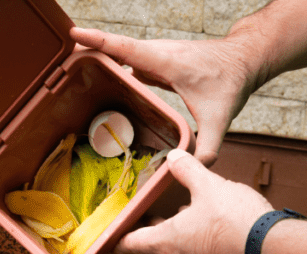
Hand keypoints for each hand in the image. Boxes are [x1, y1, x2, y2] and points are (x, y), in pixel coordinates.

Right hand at [70, 27, 261, 165]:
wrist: (243, 59)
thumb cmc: (231, 80)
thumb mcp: (220, 117)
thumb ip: (209, 145)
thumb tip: (196, 167)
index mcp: (165, 61)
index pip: (124, 47)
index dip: (98, 40)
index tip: (74, 34)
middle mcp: (157, 53)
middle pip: (115, 49)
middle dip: (89, 52)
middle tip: (63, 66)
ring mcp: (157, 55)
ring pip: (122, 54)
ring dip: (101, 60)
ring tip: (75, 74)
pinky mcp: (158, 61)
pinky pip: (130, 62)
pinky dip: (116, 68)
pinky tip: (106, 83)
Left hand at [114, 149, 272, 253]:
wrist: (273, 252)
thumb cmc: (236, 222)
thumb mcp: (209, 186)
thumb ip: (188, 170)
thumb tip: (175, 157)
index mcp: (169, 240)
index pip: (133, 243)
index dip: (118, 240)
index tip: (109, 242)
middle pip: (161, 243)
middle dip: (159, 228)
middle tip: (157, 214)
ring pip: (186, 248)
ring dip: (186, 232)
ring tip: (194, 211)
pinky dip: (207, 240)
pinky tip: (221, 225)